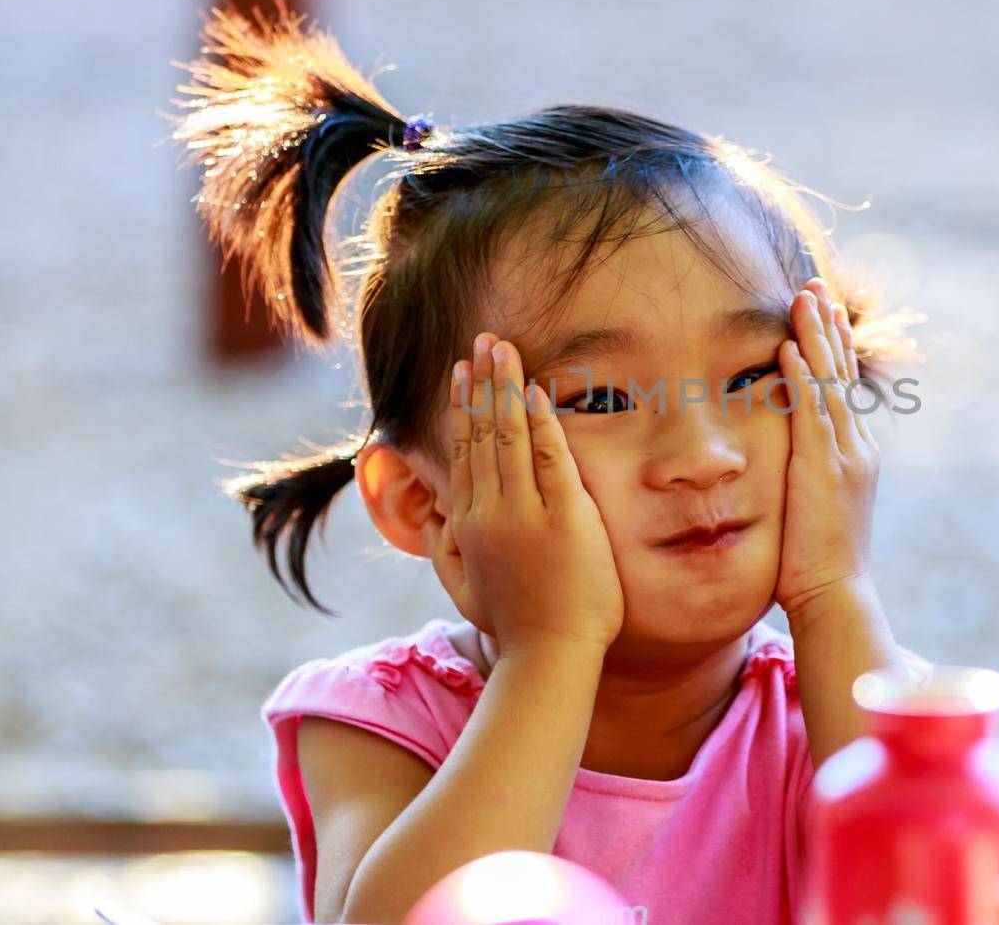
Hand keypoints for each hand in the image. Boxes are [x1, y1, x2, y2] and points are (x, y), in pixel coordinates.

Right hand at [435, 332, 624, 656]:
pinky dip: (540, 421)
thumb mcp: (462, 587)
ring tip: (503, 349)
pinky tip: (535, 391)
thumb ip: (444, 549)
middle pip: (484, 433)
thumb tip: (434, 519)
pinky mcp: (564, 516)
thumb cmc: (513, 627)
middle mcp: (490, 510)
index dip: (463, 408)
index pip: (465, 451)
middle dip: (482, 382)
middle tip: (484, 341)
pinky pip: (549, 456)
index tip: (463, 373)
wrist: (549, 656)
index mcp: (467, 523)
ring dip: (506, 387)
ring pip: (511, 435)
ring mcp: (525, 512)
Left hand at [773, 276, 880, 618]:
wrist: (835, 595)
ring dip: (815, 337)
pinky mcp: (824, 470)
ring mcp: (844, 457)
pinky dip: (802, 378)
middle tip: (814, 287)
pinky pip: (811, 414)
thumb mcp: (813, 507)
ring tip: (803, 298)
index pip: (842, 388)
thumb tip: (788, 461)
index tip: (821, 311)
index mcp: (855, 455)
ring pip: (829, 383)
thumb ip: (806, 476)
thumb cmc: (815, 564)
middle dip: (827, 328)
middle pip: (840, 374)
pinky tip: (790, 348)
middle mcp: (857, 448)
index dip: (832, 347)